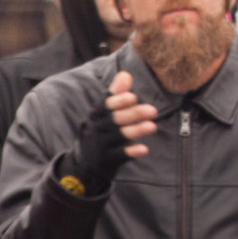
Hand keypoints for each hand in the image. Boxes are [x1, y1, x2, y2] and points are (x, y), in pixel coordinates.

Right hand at [65, 69, 153, 191]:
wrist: (84, 164)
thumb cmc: (99, 132)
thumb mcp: (103, 113)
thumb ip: (115, 94)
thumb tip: (125, 74)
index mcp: (95, 115)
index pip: (105, 106)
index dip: (118, 101)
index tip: (132, 96)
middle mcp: (96, 129)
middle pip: (113, 120)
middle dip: (133, 114)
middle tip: (152, 110)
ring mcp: (100, 146)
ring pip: (118, 137)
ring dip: (136, 131)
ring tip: (152, 126)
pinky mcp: (106, 161)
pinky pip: (119, 155)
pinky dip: (131, 152)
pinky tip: (144, 149)